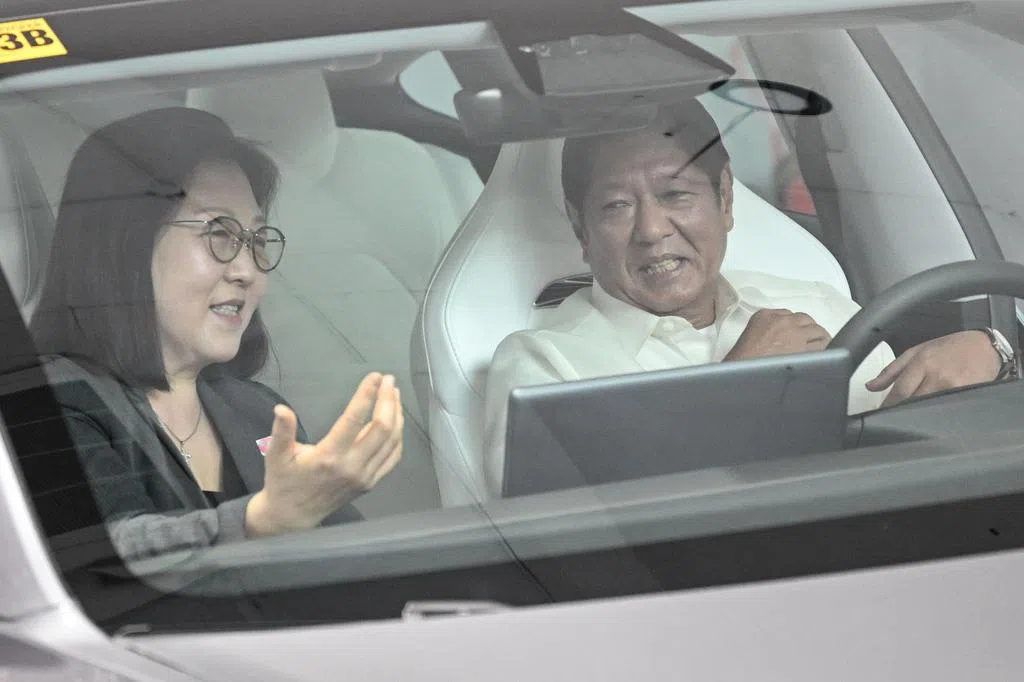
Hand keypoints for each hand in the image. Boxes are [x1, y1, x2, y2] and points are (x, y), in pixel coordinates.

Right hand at [245, 372, 403, 536]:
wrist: (294, 515)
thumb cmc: (284, 481)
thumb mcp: (276, 455)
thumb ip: (281, 432)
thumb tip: (281, 409)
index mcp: (329, 456)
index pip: (354, 419)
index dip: (366, 395)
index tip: (373, 377)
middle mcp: (351, 466)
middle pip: (381, 428)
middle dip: (388, 400)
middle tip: (388, 379)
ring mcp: (364, 476)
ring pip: (391, 441)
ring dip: (396, 414)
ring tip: (393, 393)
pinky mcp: (370, 483)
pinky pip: (392, 457)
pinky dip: (398, 436)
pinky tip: (396, 420)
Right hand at [724, 308, 831, 360]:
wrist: (740, 371)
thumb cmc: (742, 358)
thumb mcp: (750, 332)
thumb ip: (767, 325)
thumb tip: (781, 331)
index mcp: (767, 315)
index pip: (790, 314)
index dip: (795, 324)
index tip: (795, 331)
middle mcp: (783, 322)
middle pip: (806, 320)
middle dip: (808, 329)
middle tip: (808, 338)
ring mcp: (795, 335)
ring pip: (818, 331)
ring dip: (819, 338)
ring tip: (820, 346)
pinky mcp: (803, 350)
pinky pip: (822, 346)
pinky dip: (824, 349)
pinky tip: (823, 354)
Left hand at [866, 330, 1000, 407]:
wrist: (985, 346)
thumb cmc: (949, 348)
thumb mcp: (916, 352)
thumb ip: (891, 371)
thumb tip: (870, 387)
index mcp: (921, 362)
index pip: (900, 390)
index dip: (888, 405)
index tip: (881, 413)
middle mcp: (937, 375)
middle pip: (913, 402)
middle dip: (901, 411)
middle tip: (894, 418)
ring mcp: (953, 387)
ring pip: (928, 408)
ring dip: (917, 415)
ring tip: (912, 418)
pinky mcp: (966, 395)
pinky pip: (945, 410)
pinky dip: (936, 415)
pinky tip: (932, 417)